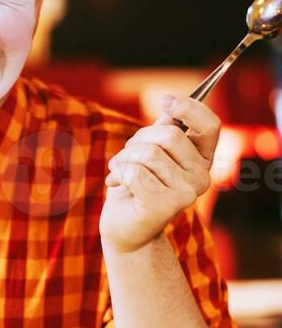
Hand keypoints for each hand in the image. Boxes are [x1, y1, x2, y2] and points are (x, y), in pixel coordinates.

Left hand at [99, 95, 219, 253]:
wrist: (125, 227)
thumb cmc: (137, 185)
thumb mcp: (151, 151)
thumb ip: (164, 129)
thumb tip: (172, 105)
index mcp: (203, 160)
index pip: (210, 125)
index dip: (189, 108)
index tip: (165, 100)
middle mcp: (202, 177)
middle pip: (170, 135)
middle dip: (139, 139)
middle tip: (127, 153)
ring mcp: (188, 194)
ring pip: (149, 154)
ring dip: (124, 158)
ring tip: (119, 170)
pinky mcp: (166, 206)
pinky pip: (135, 172)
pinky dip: (118, 174)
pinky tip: (116, 184)